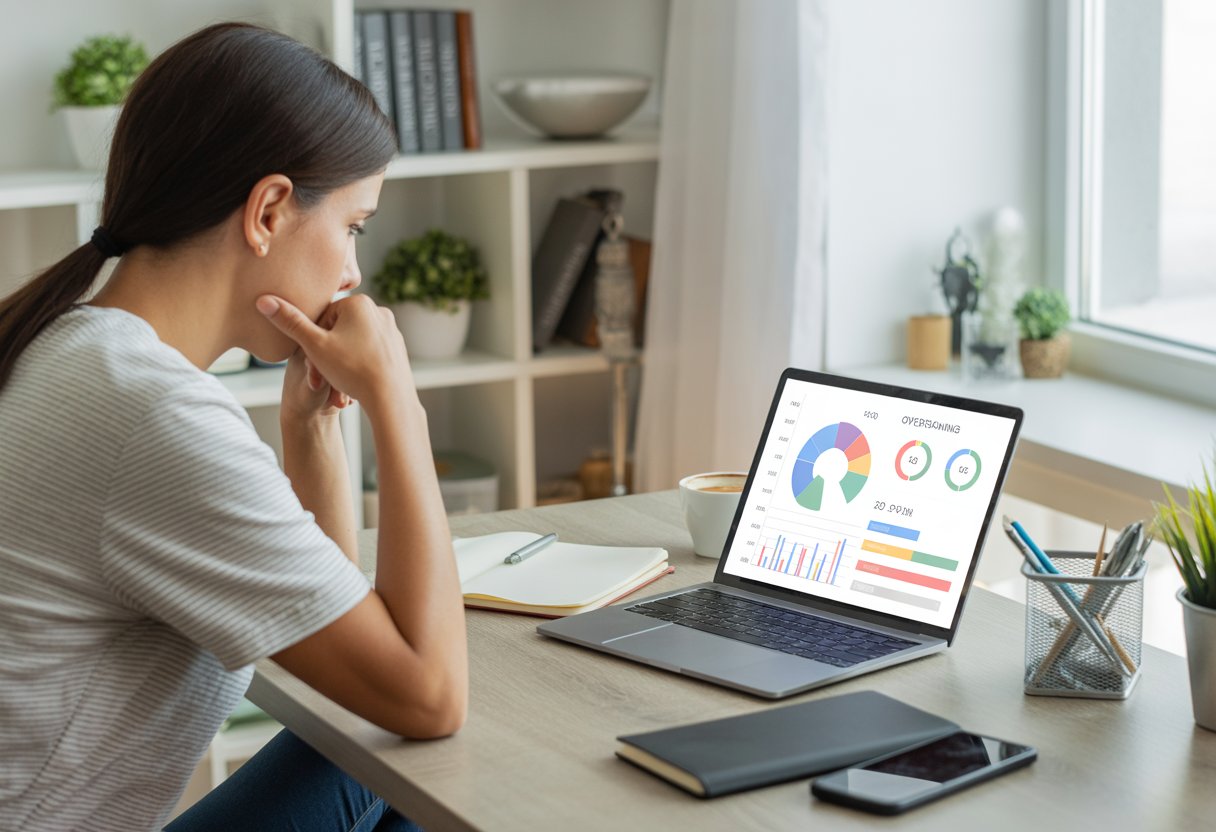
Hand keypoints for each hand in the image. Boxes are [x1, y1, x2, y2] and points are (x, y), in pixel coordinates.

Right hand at [257, 293, 412, 411]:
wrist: (390, 398)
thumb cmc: (352, 370)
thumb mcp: (314, 346)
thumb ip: (290, 322)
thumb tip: (263, 300)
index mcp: (359, 302)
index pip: (323, 316)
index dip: (314, 339)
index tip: (317, 357)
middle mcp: (379, 310)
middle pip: (340, 328)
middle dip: (329, 351)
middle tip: (328, 371)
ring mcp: (391, 329)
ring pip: (355, 341)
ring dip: (343, 360)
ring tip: (343, 378)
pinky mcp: (398, 346)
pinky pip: (370, 352)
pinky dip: (360, 364)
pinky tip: (358, 380)